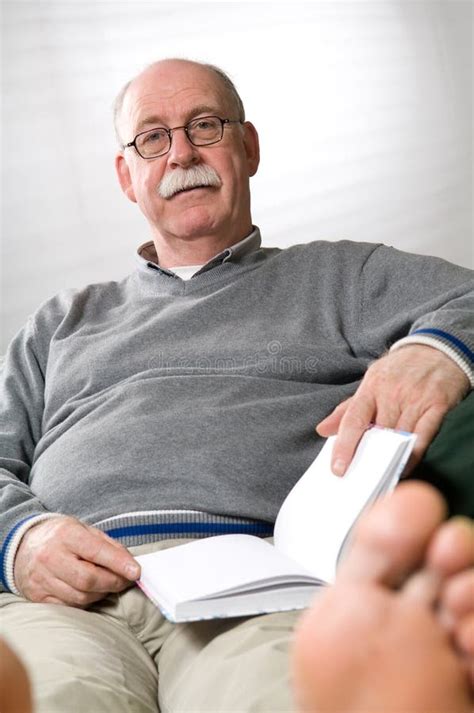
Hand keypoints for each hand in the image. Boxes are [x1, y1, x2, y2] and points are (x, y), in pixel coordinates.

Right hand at [14, 516, 140, 606]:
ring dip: (100, 594)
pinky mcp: (37, 597)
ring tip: (107, 585)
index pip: (96, 551)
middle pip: (88, 579)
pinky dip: (84, 602)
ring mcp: (42, 579)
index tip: (136, 572)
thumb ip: (108, 545)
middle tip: (125, 581)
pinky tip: (89, 592)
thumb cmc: (60, 537)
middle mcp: (51, 557)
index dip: (119, 563)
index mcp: (66, 535)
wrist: (22, 546)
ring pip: (79, 596)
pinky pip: (68, 606)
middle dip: (112, 583)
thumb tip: (130, 563)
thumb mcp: (84, 529)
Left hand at [316, 345, 469, 475]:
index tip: (338, 469)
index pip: (352, 420)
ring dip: (388, 460)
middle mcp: (391, 393)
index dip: (344, 446)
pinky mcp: (436, 405)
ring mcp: (415, 399)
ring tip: (378, 479)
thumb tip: (322, 430)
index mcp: (370, 387)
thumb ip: (347, 409)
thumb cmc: (399, 370)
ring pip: (398, 438)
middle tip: (359, 480)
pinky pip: (423, 437)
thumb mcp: (371, 381)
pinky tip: (403, 468)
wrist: (438, 349)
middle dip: (368, 458)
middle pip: (377, 434)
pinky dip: (413, 455)